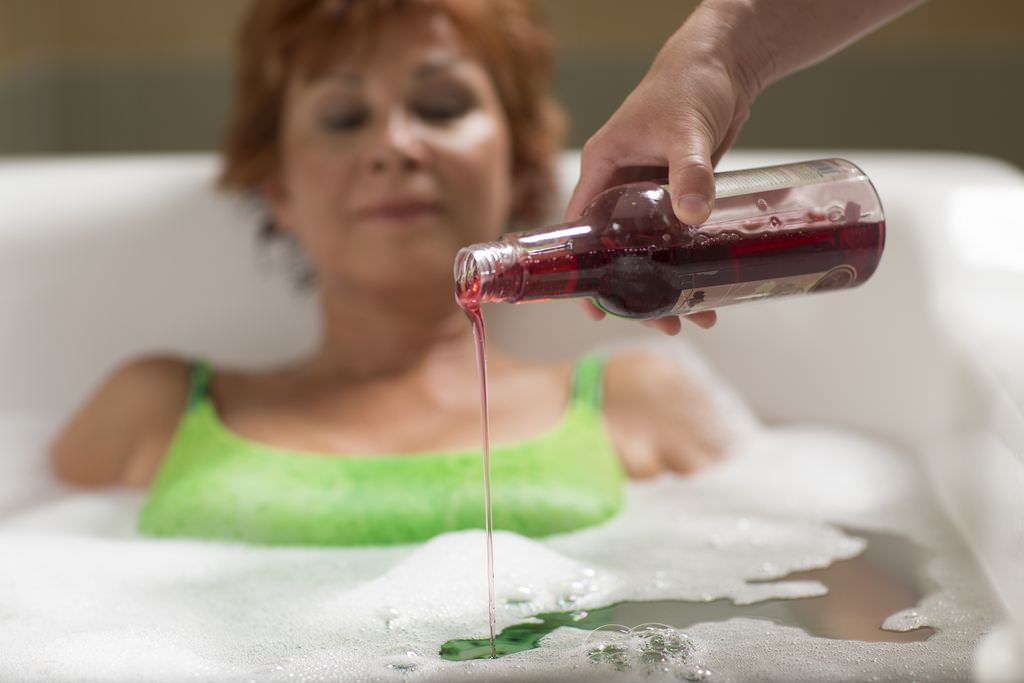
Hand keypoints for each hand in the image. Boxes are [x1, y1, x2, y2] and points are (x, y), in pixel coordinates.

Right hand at [565, 2, 762, 333]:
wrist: (725, 64)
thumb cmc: (690, 84)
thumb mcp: (686, 131)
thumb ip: (690, 172)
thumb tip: (692, 215)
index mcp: (602, 169)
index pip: (579, 229)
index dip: (582, 271)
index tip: (595, 308)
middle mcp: (619, 185)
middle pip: (617, 250)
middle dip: (637, 288)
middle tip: (663, 321)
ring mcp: (649, 192)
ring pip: (650, 249)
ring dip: (669, 281)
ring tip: (696, 315)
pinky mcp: (678, 193)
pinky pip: (678, 237)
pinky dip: (690, 262)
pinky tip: (710, 284)